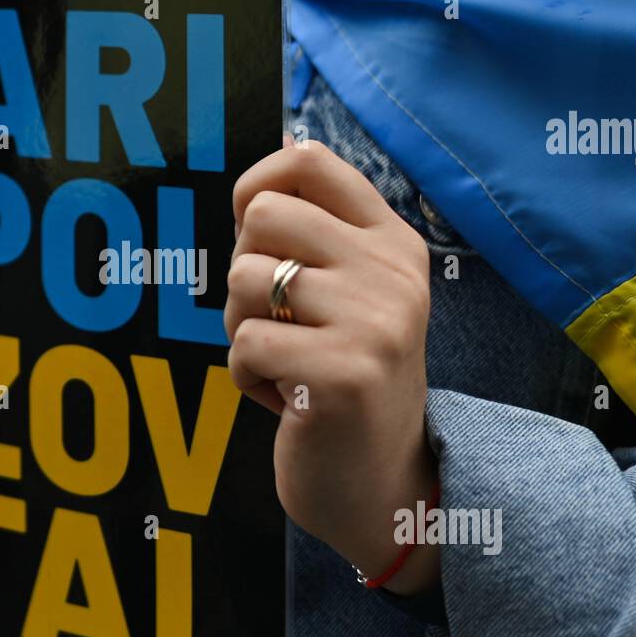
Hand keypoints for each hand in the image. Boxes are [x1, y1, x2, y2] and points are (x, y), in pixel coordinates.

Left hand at [225, 137, 439, 593]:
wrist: (385, 486)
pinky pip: (243, 344)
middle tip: (275, 320)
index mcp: (394, 242)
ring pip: (245, 280)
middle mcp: (392, 273)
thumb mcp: (350, 293)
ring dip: (241, 327)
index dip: (257, 184)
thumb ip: (316, 231)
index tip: (253, 232)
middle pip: (264, 216)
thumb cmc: (346, 379)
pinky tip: (285, 400)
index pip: (311, 161)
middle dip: (245, 271)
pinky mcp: (342, 375)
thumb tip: (274, 149)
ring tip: (284, 361)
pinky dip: (245, 377)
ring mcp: (373, 323)